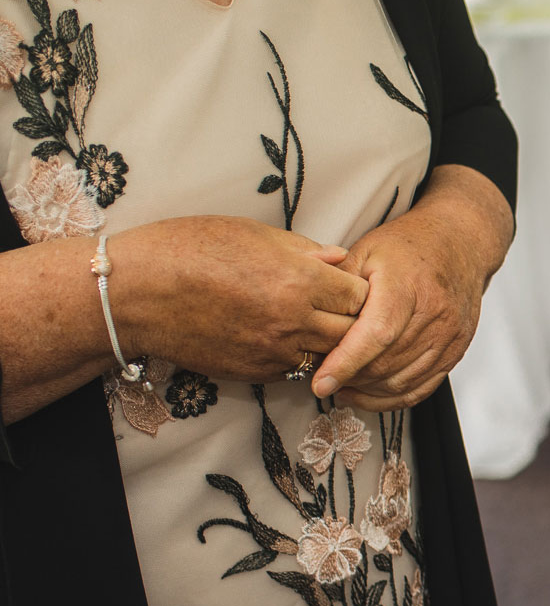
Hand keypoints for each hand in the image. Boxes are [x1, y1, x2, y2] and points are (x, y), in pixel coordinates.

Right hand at [114, 216, 362, 381]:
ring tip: (317, 326)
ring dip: (329, 344)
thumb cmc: (187, 248)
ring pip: (330, 356)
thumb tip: (340, 258)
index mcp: (298, 278)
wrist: (133, 293)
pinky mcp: (256, 373)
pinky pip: (298, 371)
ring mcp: (275, 351)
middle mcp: (294, 319)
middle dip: (353, 321)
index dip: (358, 290)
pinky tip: (287, 340)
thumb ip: (303, 249)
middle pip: (353, 331)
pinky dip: (301, 358)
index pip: (360, 295)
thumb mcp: (250, 232)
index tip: (348, 285)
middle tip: (341, 310)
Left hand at [313, 209, 484, 411]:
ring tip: (343, 384)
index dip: (346, 363)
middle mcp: (434, 315)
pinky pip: (421, 388)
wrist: (459, 243)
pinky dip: (391, 398)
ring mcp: (448, 336)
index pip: (376, 335)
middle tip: (324, 377)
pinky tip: (368, 393)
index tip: (321, 382)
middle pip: (386, 364)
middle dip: (350, 378)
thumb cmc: (411, 245)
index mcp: (407, 288)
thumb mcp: (366, 250)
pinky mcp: (455, 351)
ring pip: (401, 382)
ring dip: (368, 390)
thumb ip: (338, 283)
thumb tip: (308, 312)